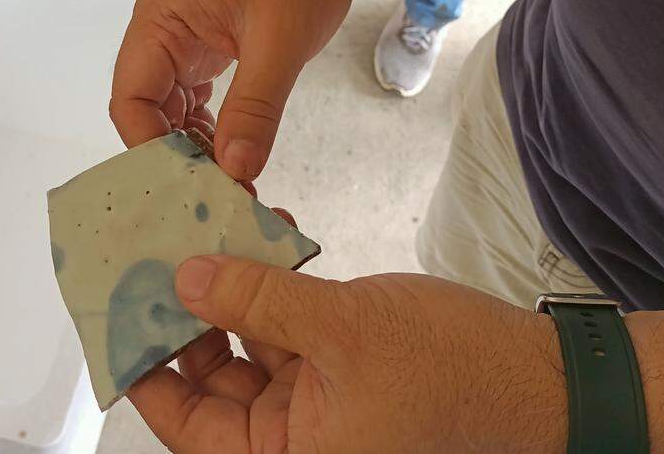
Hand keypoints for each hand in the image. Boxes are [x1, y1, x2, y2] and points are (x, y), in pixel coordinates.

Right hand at [110, 0, 361, 180]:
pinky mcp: (206, 46)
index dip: (151, 146)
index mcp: (159, 21)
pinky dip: (209, 127)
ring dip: (193, 144)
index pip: (129, 99)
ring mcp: (182, 40)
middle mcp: (159, 32)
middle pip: (144, 108)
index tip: (191, 184)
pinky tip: (234, 151)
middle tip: (214, 193)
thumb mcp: (281, 40)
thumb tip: (236, 171)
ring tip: (229, 181)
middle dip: (174, 153)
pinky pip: (193, 97)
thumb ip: (255, 107)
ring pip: (169, 108)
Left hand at [129, 257, 567, 453]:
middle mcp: (290, 441)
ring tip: (206, 230)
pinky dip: (273, 289)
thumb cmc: (455, 374)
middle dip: (184, 313)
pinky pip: (286, 332)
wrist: (547, 380)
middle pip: (207, 380)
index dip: (144, 363)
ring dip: (230, 289)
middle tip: (155, 251)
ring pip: (245, 347)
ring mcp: (315, 405)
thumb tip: (185, 277)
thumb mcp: (343, 328)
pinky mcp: (340, 373)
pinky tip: (264, 237)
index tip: (116, 306)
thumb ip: (258, 300)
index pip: (184, 420)